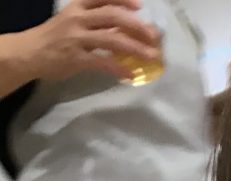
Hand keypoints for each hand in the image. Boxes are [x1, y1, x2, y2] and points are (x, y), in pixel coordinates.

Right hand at [23, 0, 160, 82]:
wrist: (29, 52)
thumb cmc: (55, 38)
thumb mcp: (73, 22)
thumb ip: (95, 23)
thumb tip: (123, 29)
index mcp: (78, 6)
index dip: (123, 0)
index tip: (140, 6)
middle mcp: (78, 19)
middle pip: (112, 16)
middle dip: (136, 26)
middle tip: (153, 36)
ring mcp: (77, 38)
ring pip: (111, 39)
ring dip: (134, 48)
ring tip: (150, 56)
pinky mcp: (75, 58)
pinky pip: (102, 62)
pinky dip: (118, 68)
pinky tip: (130, 75)